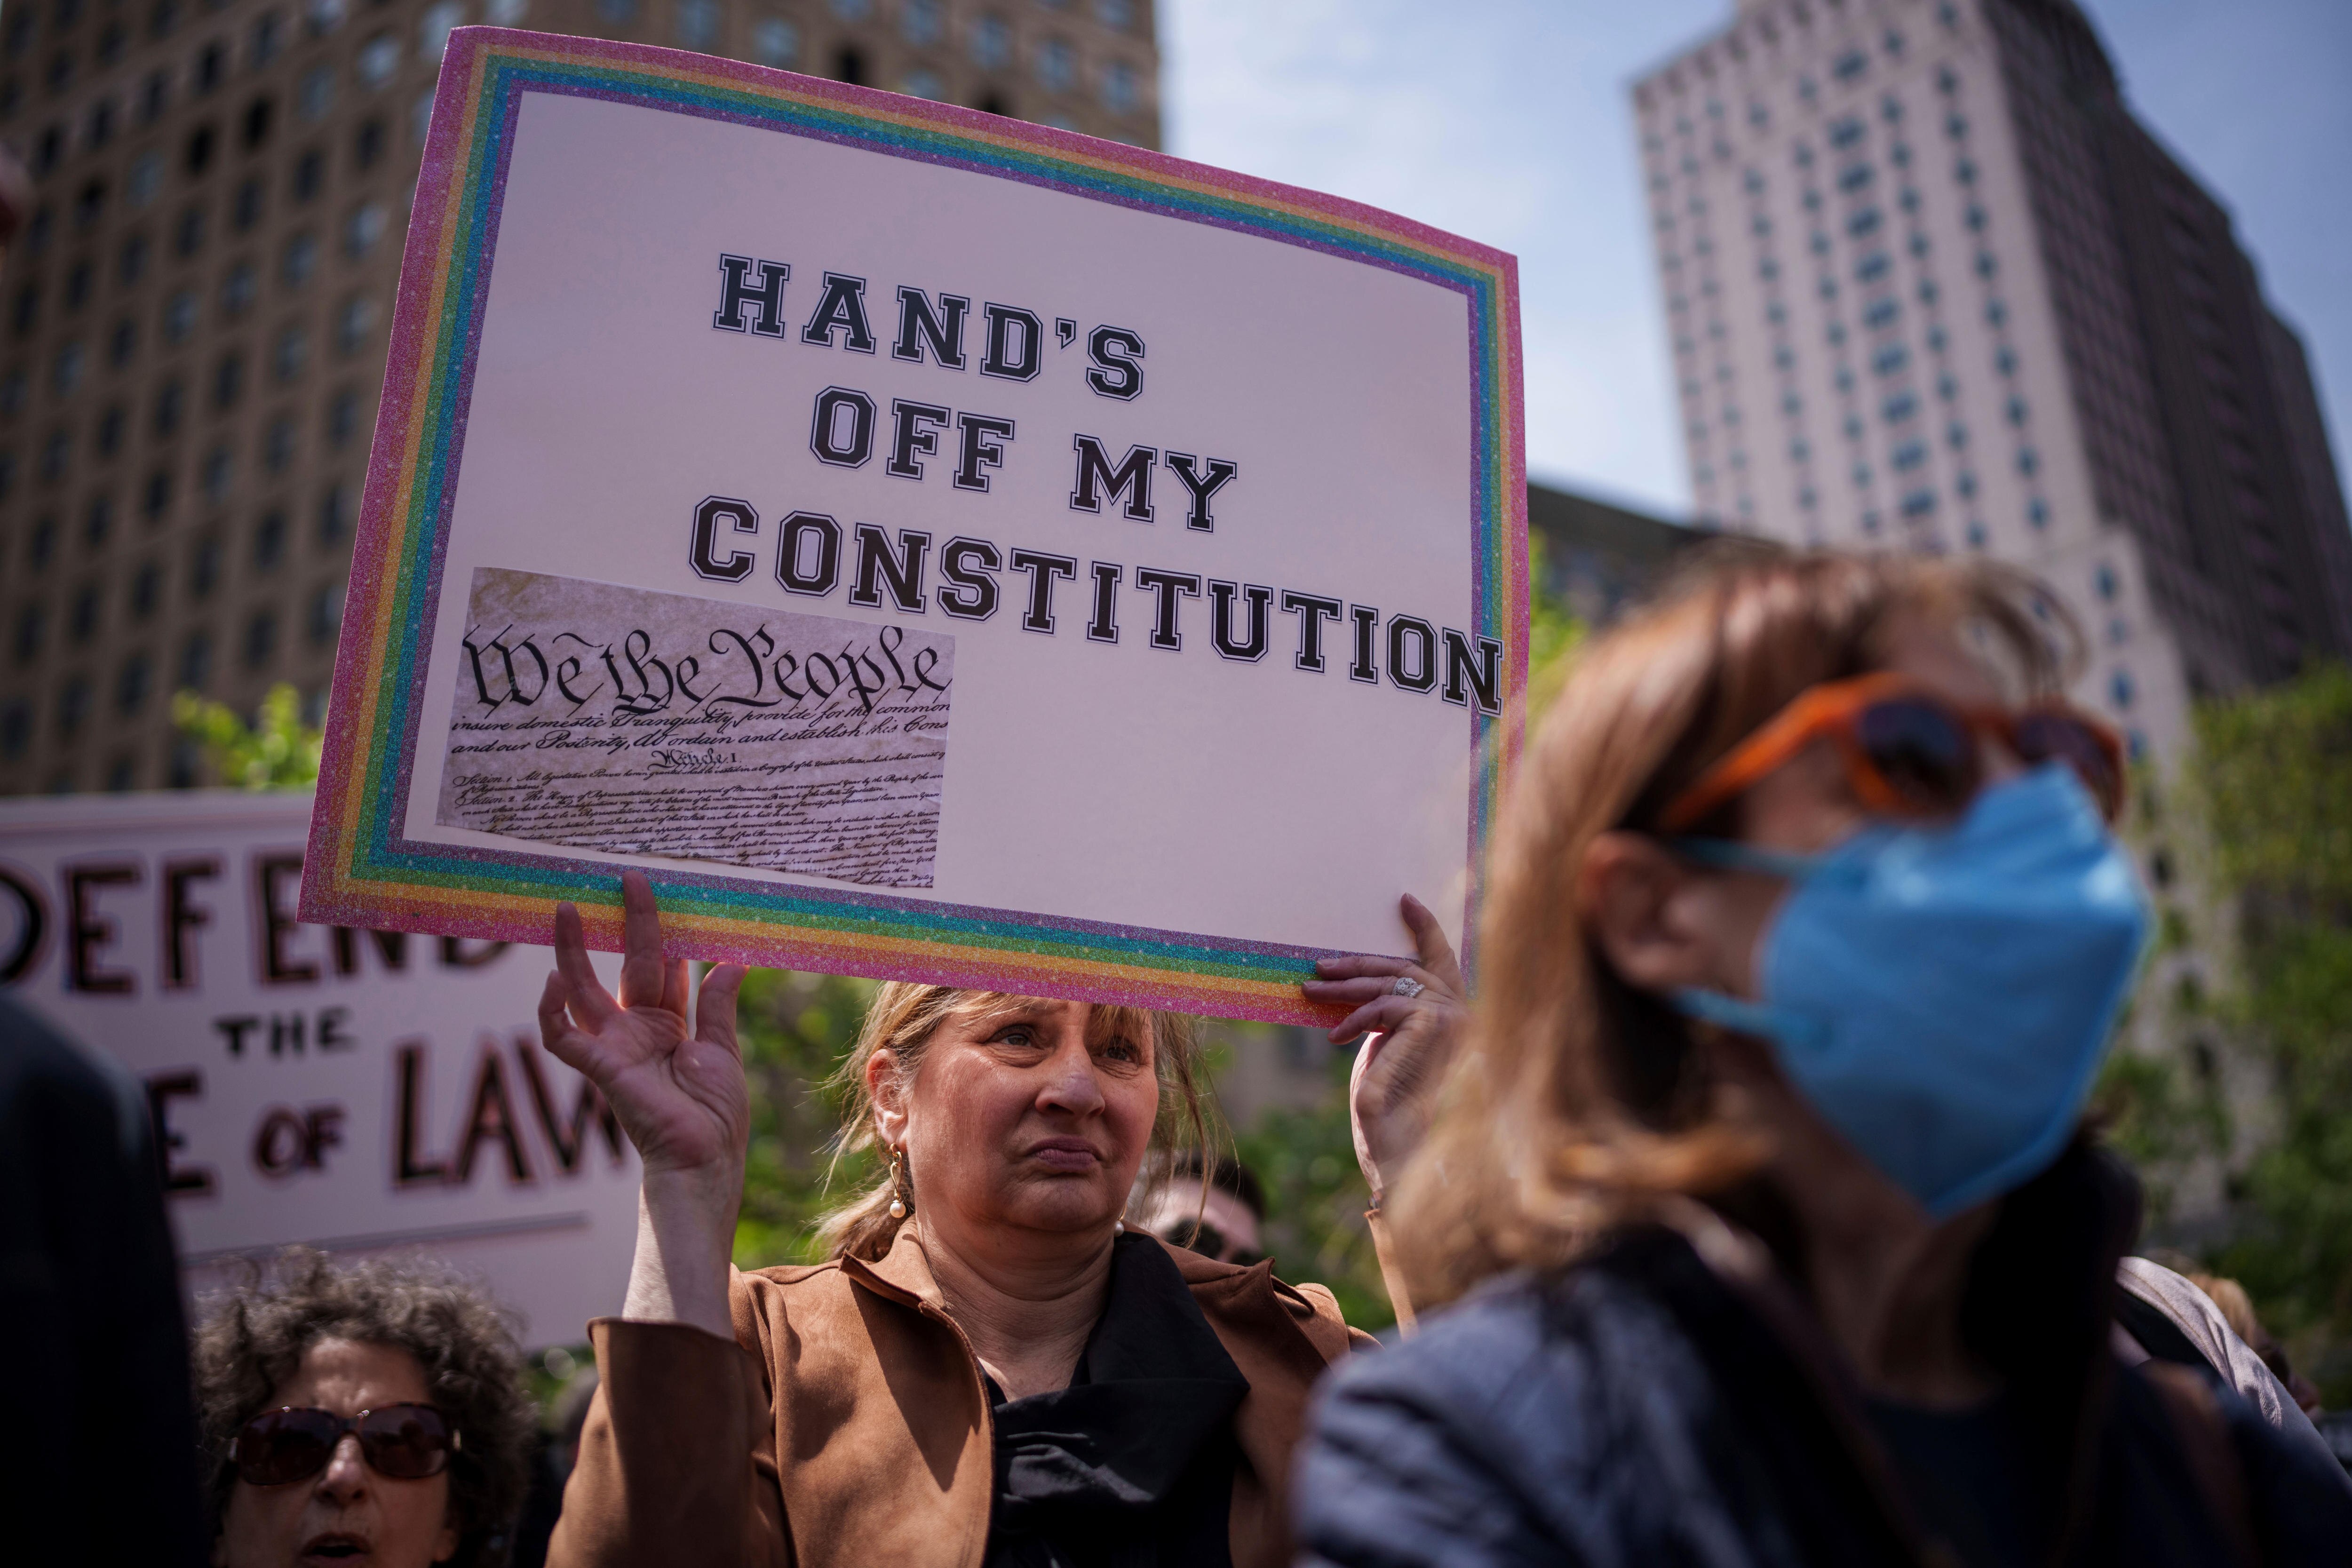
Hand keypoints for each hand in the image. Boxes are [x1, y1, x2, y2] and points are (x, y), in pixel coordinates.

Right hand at [539, 870, 748, 1185]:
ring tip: (565, 911)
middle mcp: (637, 1028)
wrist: (705, 1157)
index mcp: (667, 1023)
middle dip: (625, 923)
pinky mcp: (601, 1067)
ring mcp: (615, 1045)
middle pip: (625, 964)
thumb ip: (717, 1006)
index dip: (662, 933)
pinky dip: (551, 1010)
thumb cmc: (715, 1113)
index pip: (661, 966)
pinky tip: (553, 979)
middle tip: (627, 879)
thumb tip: (731, 961)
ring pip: (582, 990)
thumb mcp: (722, 1050)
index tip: (664, 895)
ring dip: (571, 951)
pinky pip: (562, 1037)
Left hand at [1303, 894, 1466, 1202]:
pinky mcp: (1436, 1030)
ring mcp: (1457, 1022)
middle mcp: (1467, 1015)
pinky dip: (1356, 1017)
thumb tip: (1361, 986)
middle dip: (1358, 964)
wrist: (1406, 1161)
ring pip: (1393, 983)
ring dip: (1347, 987)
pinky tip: (1334, 1035)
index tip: (1404, 899)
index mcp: (1459, 1019)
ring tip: (1310, 993)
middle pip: (1407, 969)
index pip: (1444, 960)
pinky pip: (1387, 1007)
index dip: (1426, 928)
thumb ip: (1391, 1019)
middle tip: (1318, 968)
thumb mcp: (1389, 1053)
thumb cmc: (1396, 1116)